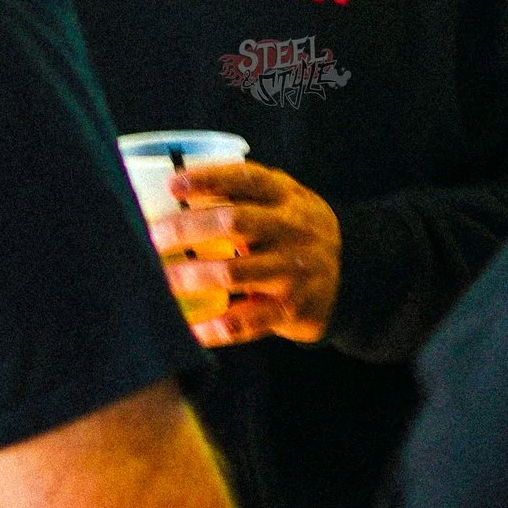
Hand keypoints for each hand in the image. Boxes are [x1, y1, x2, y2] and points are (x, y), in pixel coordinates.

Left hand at [150, 163, 341, 348]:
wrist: (354, 273)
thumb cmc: (299, 230)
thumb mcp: (286, 200)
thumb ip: (244, 191)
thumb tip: (178, 187)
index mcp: (286, 196)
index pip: (246, 179)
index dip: (208, 178)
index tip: (174, 184)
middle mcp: (291, 229)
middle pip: (233, 223)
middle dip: (187, 228)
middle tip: (153, 236)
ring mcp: (292, 271)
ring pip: (233, 272)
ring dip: (191, 275)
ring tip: (162, 279)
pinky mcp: (290, 309)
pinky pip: (247, 321)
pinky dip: (215, 327)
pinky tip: (191, 329)